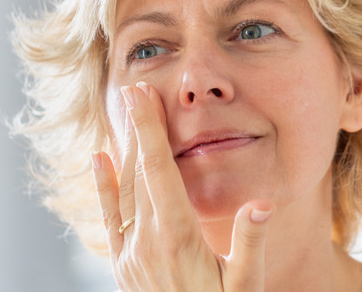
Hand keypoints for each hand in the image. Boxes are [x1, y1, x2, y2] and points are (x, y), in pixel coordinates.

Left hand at [93, 82, 272, 290]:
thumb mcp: (247, 287)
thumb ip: (251, 244)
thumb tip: (263, 203)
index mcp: (178, 238)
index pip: (159, 171)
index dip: (150, 131)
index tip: (142, 97)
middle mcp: (147, 241)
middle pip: (139, 172)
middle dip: (138, 128)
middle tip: (135, 89)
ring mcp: (130, 253)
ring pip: (124, 189)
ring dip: (124, 149)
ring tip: (124, 112)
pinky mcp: (122, 265)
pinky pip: (109, 217)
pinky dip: (103, 186)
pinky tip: (97, 159)